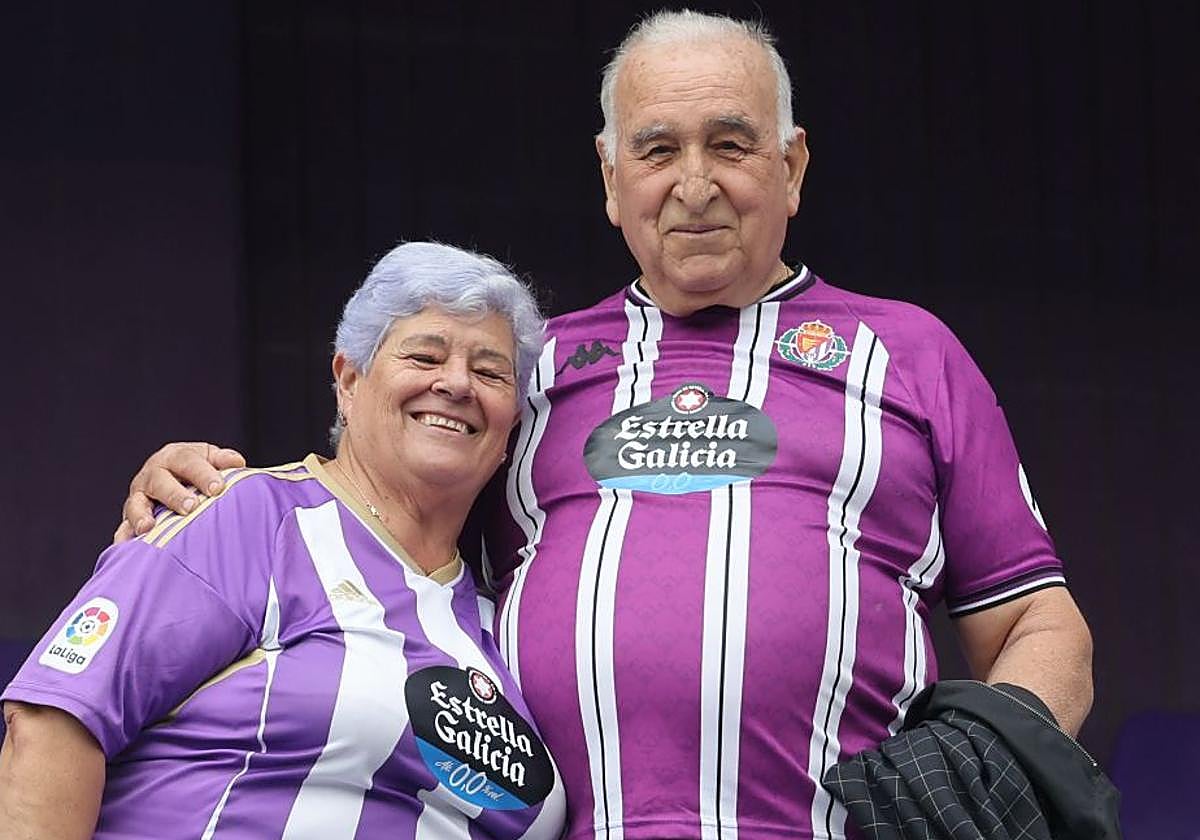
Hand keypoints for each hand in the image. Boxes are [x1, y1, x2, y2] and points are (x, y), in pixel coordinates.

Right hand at [114, 443, 245, 542]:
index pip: (187, 461)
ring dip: (141, 515)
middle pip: (159, 481)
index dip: (202, 473)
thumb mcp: (210, 459)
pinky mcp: (130, 518)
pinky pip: (123, 528)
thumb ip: (222, 460)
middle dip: (174, 494)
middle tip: (190, 507)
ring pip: (135, 504)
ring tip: (148, 527)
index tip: (217, 488)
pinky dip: (124, 537)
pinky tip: (127, 546)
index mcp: (175, 457)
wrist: (176, 479)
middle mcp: (152, 474)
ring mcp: (138, 496)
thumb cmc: (198, 471)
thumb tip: (237, 462)